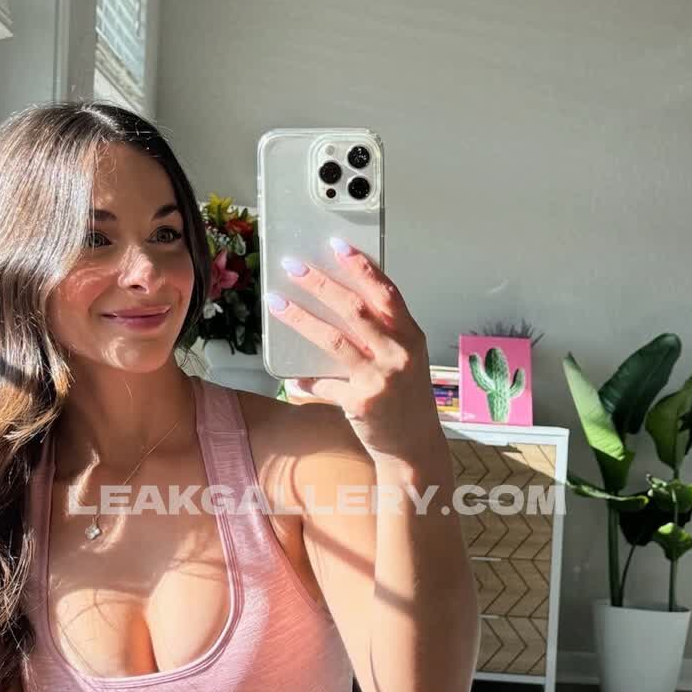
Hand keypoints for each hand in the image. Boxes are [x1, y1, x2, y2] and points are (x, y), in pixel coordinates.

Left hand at [269, 243, 437, 462]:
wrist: (415, 446)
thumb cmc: (407, 399)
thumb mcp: (405, 359)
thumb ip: (382, 332)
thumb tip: (339, 302)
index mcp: (410, 336)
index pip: (385, 291)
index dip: (360, 265)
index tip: (335, 245)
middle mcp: (398, 353)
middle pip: (354, 308)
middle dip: (320, 283)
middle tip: (293, 267)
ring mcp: (380, 378)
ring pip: (333, 338)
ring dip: (300, 318)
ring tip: (276, 302)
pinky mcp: (362, 402)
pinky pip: (324, 384)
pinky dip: (305, 379)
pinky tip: (292, 376)